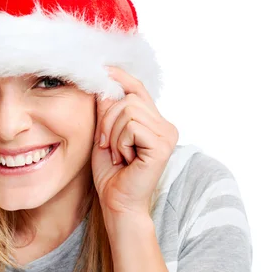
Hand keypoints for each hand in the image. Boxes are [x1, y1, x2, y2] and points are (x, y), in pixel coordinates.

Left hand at [91, 66, 178, 215]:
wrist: (117, 203)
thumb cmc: (111, 173)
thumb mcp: (104, 134)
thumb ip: (107, 110)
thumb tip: (104, 83)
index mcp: (154, 121)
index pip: (138, 89)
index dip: (120, 77)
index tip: (104, 68)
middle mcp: (165, 125)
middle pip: (128, 98)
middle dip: (107, 119)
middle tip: (106, 144)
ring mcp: (167, 134)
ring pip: (128, 110)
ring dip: (112, 133)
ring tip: (117, 154)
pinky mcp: (163, 145)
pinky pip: (131, 126)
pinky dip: (119, 141)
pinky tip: (124, 159)